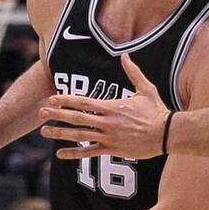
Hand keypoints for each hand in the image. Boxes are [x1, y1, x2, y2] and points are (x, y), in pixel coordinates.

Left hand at [39, 54, 169, 160]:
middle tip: (41, 112)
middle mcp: (107, 122)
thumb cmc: (157, 111)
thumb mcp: (146, 89)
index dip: (66, 100)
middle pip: (77, 118)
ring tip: (44, 131)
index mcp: (112, 107)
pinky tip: (60, 154)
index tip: (52, 98)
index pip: (84, 102)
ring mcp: (109, 137)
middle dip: (57, 114)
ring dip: (60, 133)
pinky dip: (74, 154)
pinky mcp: (113, 150)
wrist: (168, 134)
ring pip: (79, 136)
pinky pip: (90, 153)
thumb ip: (133, 72)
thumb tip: (125, 55)